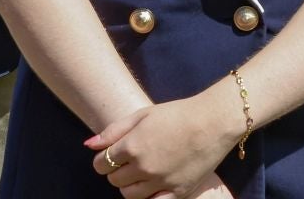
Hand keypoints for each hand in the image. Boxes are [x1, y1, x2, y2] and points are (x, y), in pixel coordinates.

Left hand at [88, 90, 244, 198]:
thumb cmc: (179, 113)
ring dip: (130, 186)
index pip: (101, 164)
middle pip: (114, 181)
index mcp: (132, 145)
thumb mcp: (143, 114)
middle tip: (131, 161)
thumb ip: (114, 131)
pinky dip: (148, 198)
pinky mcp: (177, 192)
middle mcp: (143, 166)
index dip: (104, 159)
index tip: (114, 155)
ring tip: (142, 172)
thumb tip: (89, 145)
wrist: (214, 121)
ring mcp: (160, 182)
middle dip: (117, 171)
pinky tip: (152, 186)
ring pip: (129, 195)